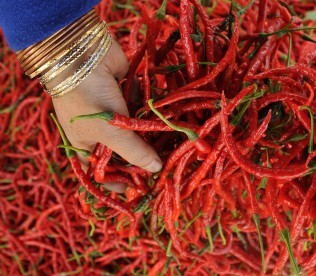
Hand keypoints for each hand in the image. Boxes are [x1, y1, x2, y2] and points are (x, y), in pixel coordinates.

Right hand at [52, 39, 161, 188]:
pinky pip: (145, 111)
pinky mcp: (130, 96)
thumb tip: (156, 169)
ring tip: (177, 148)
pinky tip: (171, 122)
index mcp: (88, 145)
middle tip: (168, 168)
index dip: (122, 182)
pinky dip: (155, 115)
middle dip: (145, 159)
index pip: (104, 172)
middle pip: (127, 152)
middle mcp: (102, 131)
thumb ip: (134, 152)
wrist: (84, 53)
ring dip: (155, 137)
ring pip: (140, 131)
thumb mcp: (110, 132)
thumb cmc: (88, 98)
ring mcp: (117, 113)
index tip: (144, 190)